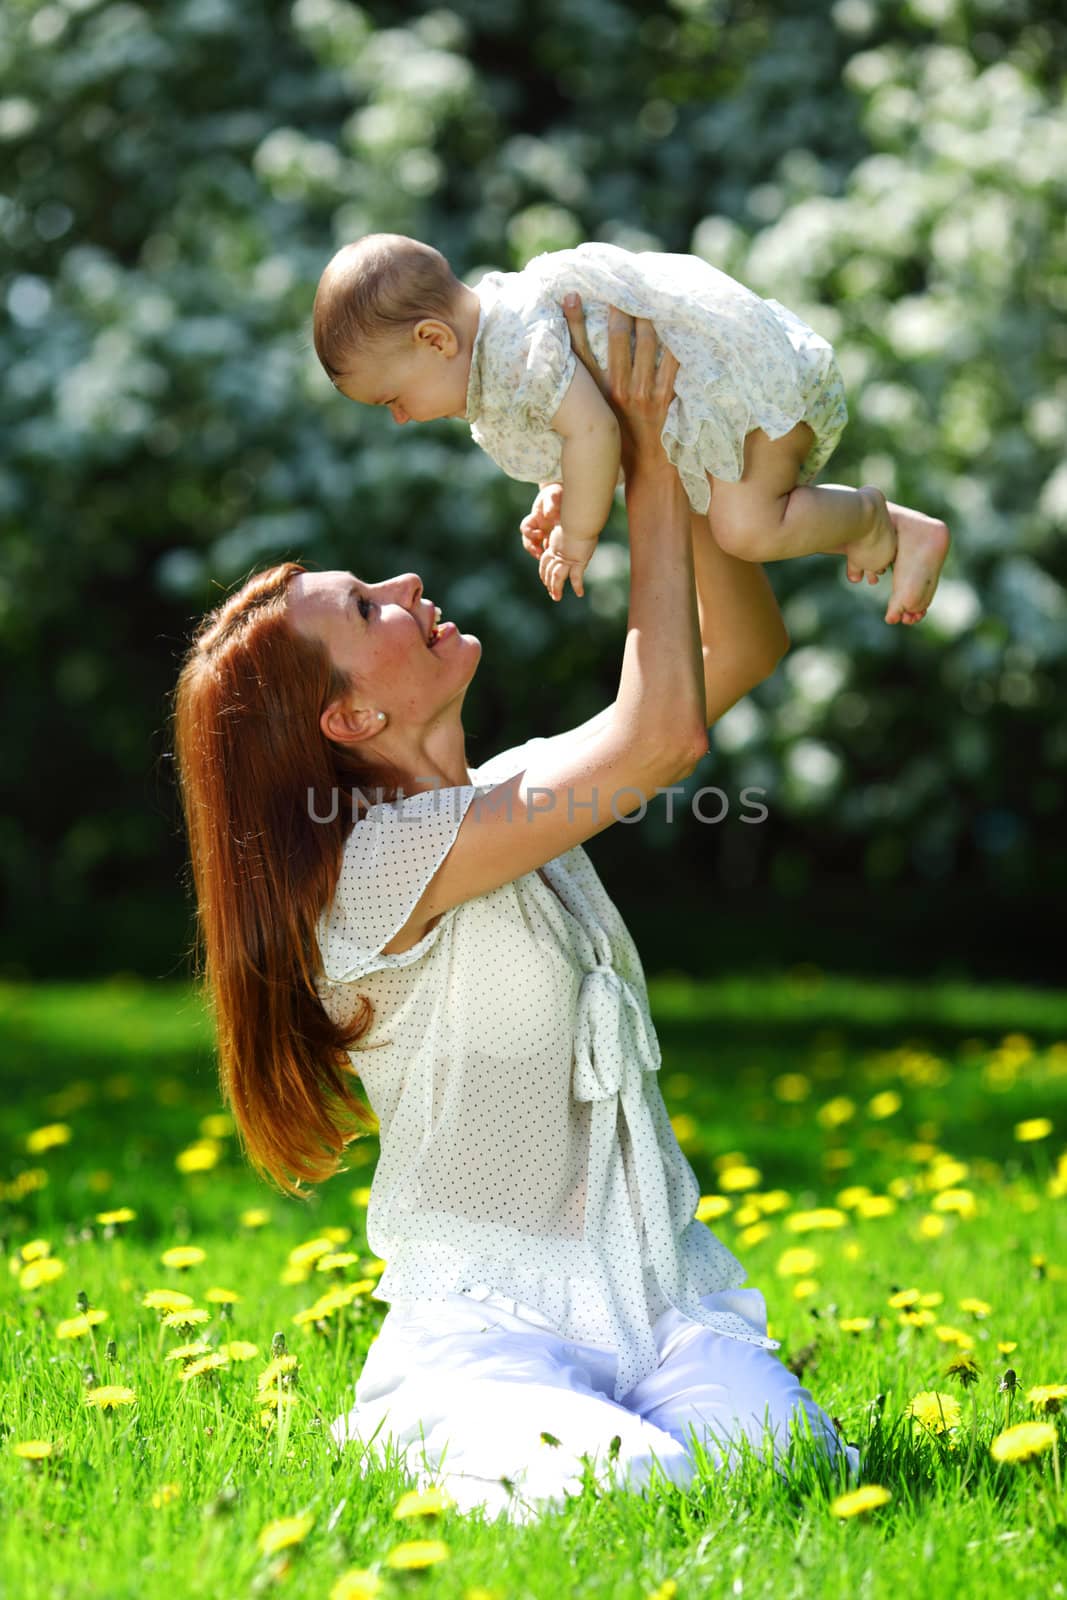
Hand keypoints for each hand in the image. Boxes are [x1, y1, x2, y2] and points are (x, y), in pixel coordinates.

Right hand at [520, 482, 561, 560]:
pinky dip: (547, 552)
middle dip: (531, 547)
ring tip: (543, 557)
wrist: (560, 495)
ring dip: (537, 552)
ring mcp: (543, 531)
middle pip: (527, 540)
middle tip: (538, 553)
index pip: (526, 527)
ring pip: (535, 545)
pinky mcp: (550, 536)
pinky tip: (553, 555)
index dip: (530, 533)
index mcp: (534, 517)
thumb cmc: (555, 493)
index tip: (540, 535)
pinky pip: (545, 547)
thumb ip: (551, 503)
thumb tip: (548, 515)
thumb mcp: (553, 494)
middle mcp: (536, 526)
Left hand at [539, 526, 594, 600]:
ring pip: (557, 577)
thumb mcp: (568, 526)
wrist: (579, 518)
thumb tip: (562, 523)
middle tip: (551, 593)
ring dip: (556, 588)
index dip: (543, 572)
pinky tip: (580, 593)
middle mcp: (558, 554)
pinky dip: (577, 586)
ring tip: (557, 598)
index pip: (545, 563)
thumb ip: (565, 530)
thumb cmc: (576, 519)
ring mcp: (567, 559)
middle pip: (549, 572)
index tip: (544, 580)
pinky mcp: (577, 561)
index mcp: (554, 546)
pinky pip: (576, 578)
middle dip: (549, 584)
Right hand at [560, 294, 678, 480]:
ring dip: (648, 318)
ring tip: (651, 294)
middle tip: (623, 284)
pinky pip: (672, 364)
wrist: (649, 472)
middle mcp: (617, 391)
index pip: (580, 352)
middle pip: (616, 340)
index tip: (570, 294)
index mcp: (597, 394)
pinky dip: (675, 343)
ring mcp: (643, 395)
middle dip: (620, 310)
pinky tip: (678, 324)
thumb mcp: (601, 415)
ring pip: (645, 345)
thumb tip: (576, 367)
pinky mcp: (666, 401)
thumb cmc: (623, 441)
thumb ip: (592, 389)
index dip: (574, 322)